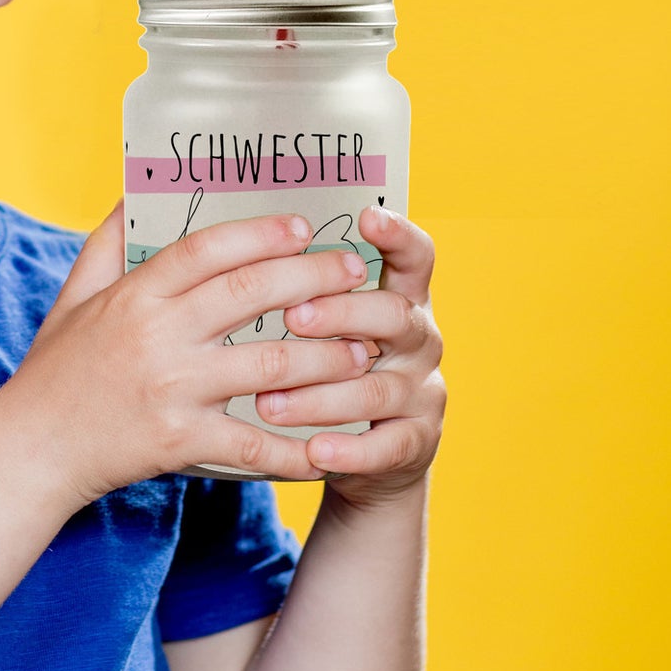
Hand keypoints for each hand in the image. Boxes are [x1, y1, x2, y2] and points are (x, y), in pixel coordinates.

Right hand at [2, 204, 376, 507]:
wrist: (32, 449)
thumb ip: (109, 241)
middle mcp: (156, 336)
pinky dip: (296, 448)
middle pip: (249, 295)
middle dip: (312, 278)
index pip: (205, 249)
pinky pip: (253, 443)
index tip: (302, 226)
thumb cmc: (56, 368)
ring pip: (268, 365)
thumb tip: (137, 190)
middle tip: (353, 273)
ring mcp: (172, 390)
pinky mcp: (180, 441)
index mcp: (134, 295)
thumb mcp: (75, 294)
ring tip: (363, 350)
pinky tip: (330, 444)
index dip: (259, 233)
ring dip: (325, 357)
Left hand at [267, 207, 444, 507]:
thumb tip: (247, 251)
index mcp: (401, 300)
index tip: (368, 216)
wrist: (371, 455)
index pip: (415, 258)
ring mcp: (423, 393)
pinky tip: (314, 451)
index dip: (398, 235)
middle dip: (341, 314)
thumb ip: (309, 290)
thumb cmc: (334, 369)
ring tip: (268, 402)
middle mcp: (420, 340)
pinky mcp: (416, 444)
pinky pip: (386, 447)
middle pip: (393, 315)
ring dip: (320, 394)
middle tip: (292, 318)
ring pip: (377, 387)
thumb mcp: (333, 326)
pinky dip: (349, 450)